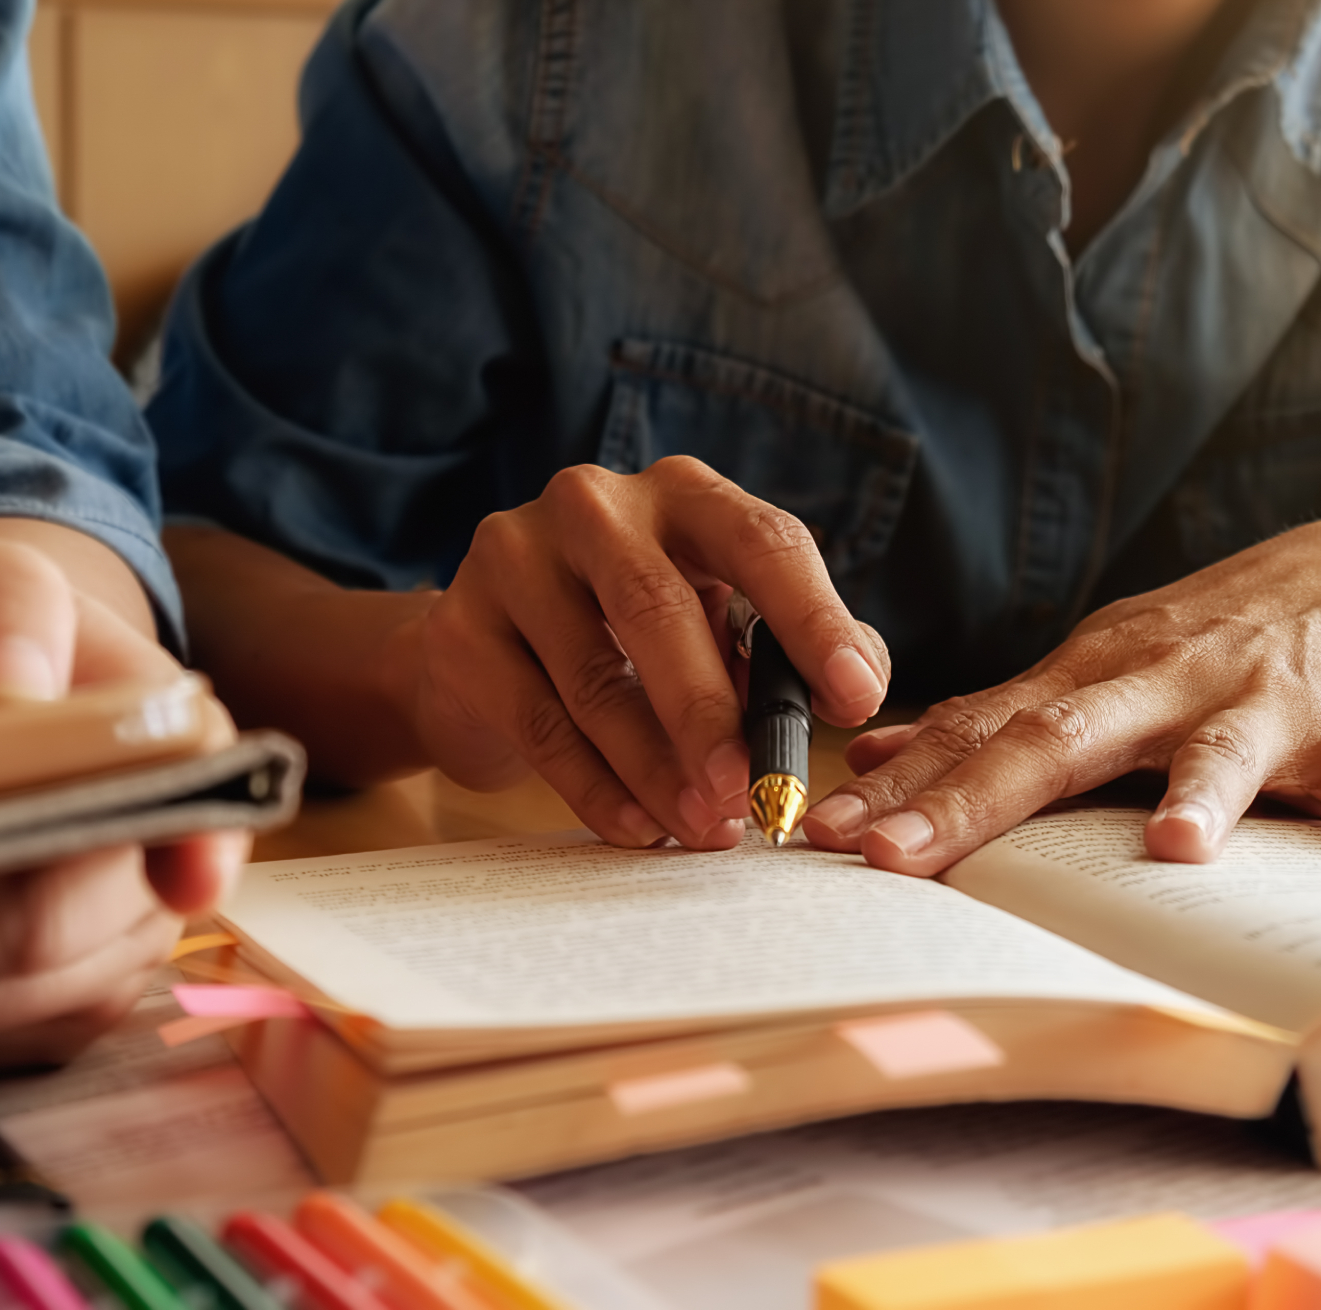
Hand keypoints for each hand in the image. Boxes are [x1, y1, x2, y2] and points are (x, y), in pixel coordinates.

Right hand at [404, 457, 891, 848]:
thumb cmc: (627, 634)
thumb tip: (858, 686)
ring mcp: (514, 558)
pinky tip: (638, 826)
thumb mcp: (717, 623)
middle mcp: (594, 505)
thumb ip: (788, 650)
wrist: (482, 648)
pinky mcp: (461, 628)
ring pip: (593, 677)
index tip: (855, 700)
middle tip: (752, 788)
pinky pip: (538, 723)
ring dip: (656, 767)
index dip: (812, 621)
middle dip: (713, 713)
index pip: (761, 540)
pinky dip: (596, 787)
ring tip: (703, 824)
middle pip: (659, 607)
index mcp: (681, 493)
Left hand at [802, 517, 1320, 874]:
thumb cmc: (1201, 643)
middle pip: (1053, 742)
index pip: (975, 731)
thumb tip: (869, 755)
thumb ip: (993, 720)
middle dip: (970, 800)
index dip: (899, 783)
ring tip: (1176, 850)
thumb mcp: (1093, 670)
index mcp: (1086, 674)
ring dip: (1203, 794)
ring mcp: (1257, 699)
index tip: (822, 835)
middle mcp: (1159, 678)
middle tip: (897, 856)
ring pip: (1221, 748)